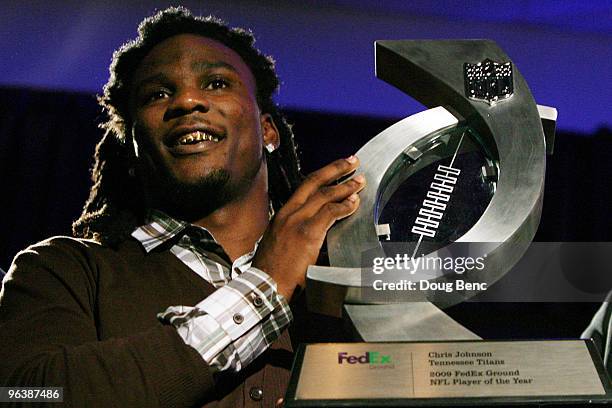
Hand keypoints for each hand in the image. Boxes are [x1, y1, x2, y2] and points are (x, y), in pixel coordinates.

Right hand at [253, 156, 364, 300]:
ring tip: (359, 182)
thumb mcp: (279, 244)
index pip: (304, 187)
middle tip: (352, 162)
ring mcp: (296, 222)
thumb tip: (316, 232)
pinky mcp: (307, 233)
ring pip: (324, 195)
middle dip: (335, 169)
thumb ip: (295, 233)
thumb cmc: (272, 271)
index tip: (335, 169)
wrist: (264, 285)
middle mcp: (288, 213)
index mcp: (282, 215)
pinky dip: (344, 207)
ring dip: (345, 187)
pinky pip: (329, 213)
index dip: (322, 175)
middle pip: (314, 182)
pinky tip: (354, 204)